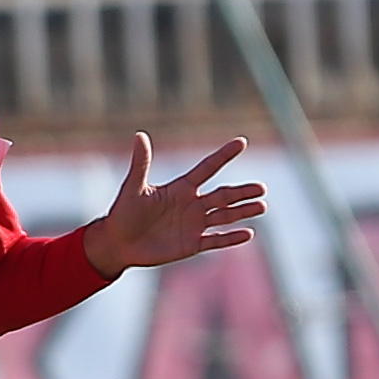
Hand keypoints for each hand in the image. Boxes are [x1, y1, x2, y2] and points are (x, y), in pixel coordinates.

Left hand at [83, 134, 265, 277]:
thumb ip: (141, 163)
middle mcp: (192, 204)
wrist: (117, 243)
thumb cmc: (123, 213)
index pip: (207, 168)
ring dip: (243, 212)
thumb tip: (140, 135)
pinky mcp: (191, 244)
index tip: (241, 142)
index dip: (223, 155)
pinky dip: (231, 237)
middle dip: (242, 192)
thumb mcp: (133, 187)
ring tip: (262, 206)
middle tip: (262, 188)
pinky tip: (248, 233)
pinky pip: (215, 240)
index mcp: (180, 188)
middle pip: (223, 195)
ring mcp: (193, 224)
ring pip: (224, 216)